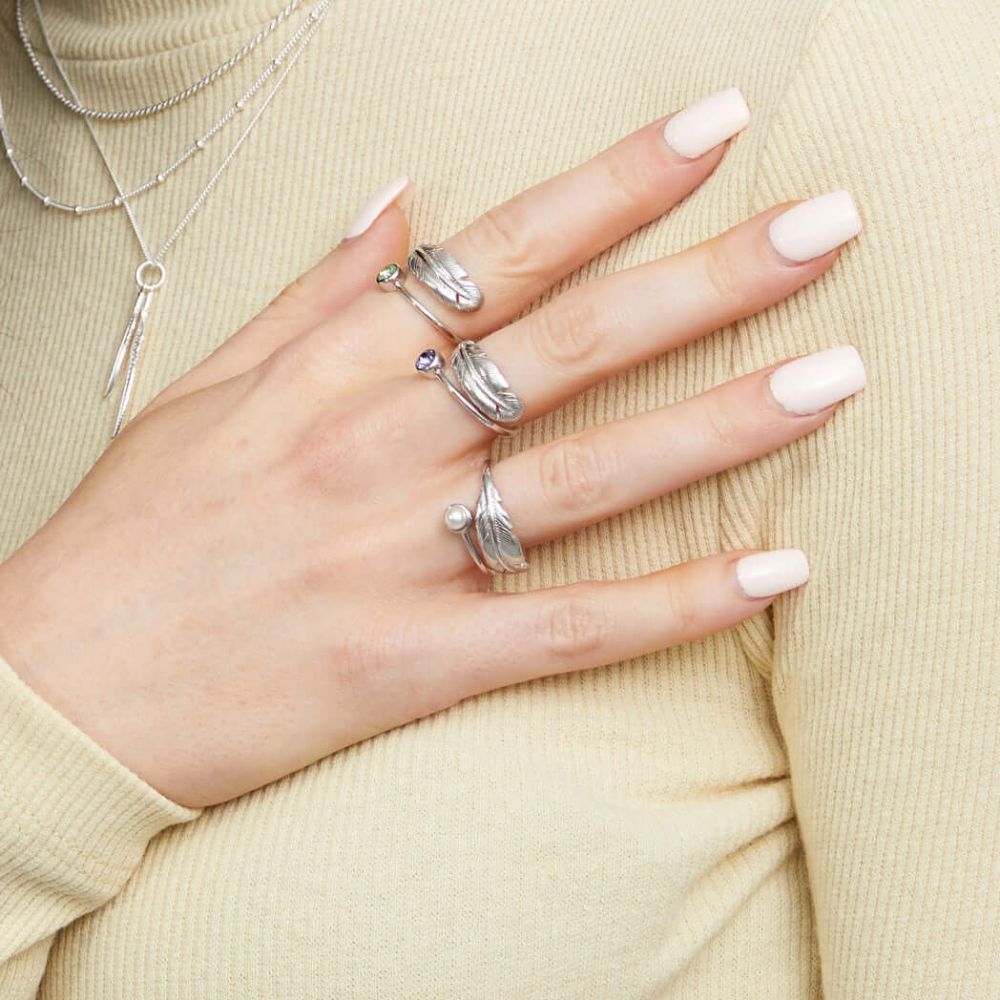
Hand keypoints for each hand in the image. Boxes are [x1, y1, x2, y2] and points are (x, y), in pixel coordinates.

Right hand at [0, 101, 864, 807]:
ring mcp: (402, 554)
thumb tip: (397, 206)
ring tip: (832, 376)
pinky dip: (673, 606)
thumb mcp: (202, 390)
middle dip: (708, 275)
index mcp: (332, 371)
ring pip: (591, 475)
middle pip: (574, 341)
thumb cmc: (129, 537)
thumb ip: (311, 299)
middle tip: (825, 225)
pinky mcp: (414, 661)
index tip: (707, 131)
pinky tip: (768, 575)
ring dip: (721, 423)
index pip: (502, 251)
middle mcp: (380, 446)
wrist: (55, 691)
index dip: (611, 185)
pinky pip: (568, 629)